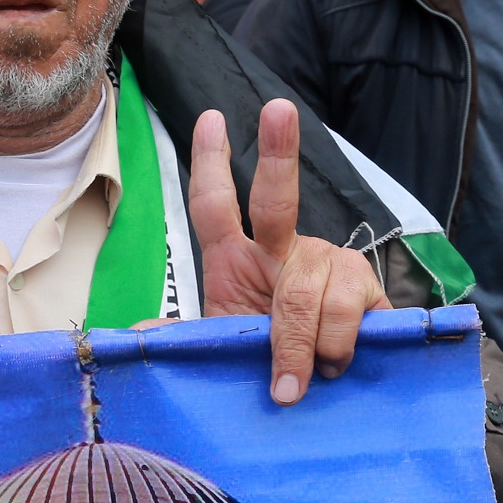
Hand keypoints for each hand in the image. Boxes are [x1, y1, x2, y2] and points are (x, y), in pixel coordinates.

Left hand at [188, 101, 390, 405]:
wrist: (331, 393)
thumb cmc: (271, 362)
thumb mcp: (224, 348)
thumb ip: (186, 339)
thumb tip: (137, 336)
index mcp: (238, 259)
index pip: (217, 205)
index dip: (211, 162)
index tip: (211, 119)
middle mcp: (285, 249)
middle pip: (276, 199)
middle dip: (278, 153)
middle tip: (278, 109)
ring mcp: (328, 263)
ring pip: (305, 292)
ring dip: (300, 345)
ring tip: (306, 376)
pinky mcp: (365, 286)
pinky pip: (342, 311)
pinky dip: (333, 347)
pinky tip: (337, 365)